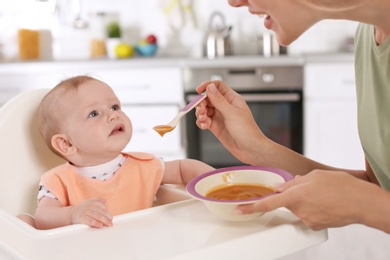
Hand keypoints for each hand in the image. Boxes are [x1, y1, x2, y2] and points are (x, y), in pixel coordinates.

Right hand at [71, 198, 112, 227]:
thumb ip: (98, 200)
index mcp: (92, 202)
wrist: (71, 214)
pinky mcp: (81, 218)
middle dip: (107, 217)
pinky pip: (90, 221)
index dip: (107, 212)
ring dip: (104, 220)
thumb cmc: (83, 209)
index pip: (102, 206)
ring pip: (97, 216)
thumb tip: (105, 200)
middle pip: (101, 212)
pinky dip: (96, 223)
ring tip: (108, 224)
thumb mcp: (89, 202)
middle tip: (111, 222)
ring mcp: (85, 212)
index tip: (110, 218)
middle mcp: (89, 206)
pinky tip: (100, 225)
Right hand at [195, 81, 267, 164]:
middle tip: (200, 111)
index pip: (217, 86)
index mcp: (232, 99)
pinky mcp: (216, 126)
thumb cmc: (247, 131)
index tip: (199, 91)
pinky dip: (201, 122)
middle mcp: (225, 106)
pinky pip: (204, 121)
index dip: (207, 86)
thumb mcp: (232, 113)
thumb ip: (219, 100)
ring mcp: (220, 116)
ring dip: (200, 114)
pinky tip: (204, 126)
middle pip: (208, 98)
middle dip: (201, 103)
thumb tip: (210, 87)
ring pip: (204, 110)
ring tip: (202, 120)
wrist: (250, 149)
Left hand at [236, 170, 371, 229]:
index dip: (252, 207)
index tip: (240, 210)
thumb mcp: (314, 175)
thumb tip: (284, 186)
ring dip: (305, 201)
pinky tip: (326, 203)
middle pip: (288, 201)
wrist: (362, 203)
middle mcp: (299, 209)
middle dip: (294, 194)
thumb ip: (295, 181)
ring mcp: (307, 220)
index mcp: (295, 195)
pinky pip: (308, 215)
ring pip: (299, 208)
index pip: (268, 202)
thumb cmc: (341, 186)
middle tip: (310, 187)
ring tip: (323, 194)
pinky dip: (314, 209)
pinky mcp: (316, 226)